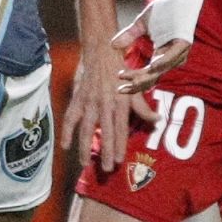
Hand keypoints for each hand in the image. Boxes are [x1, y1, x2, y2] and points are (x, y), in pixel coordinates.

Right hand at [64, 45, 158, 173]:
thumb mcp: (136, 89)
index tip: (118, 160)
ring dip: (84, 146)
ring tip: (84, 162)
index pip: (120, 128)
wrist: (101, 53)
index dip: (119, 145)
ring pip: (86, 128)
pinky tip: (65, 145)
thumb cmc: (121, 73)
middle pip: (104, 132)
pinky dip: (66, 131)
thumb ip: (143, 107)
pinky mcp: (77, 99)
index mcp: (120, 103)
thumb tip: (157, 121)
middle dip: (104, 151)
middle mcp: (104, 104)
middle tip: (105, 168)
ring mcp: (89, 102)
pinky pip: (70, 117)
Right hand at [112, 0, 192, 95]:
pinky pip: (173, 55)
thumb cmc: (164, 9)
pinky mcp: (184, 41)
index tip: (119, 89)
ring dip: (144, 75)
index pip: (148, 77)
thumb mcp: (141, 24)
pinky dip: (163, 61)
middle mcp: (172, 58)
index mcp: (163, 56)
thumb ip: (129, 35)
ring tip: (128, 78)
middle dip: (136, 84)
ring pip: (161, 69)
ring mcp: (179, 51)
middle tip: (121, 88)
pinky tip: (152, 66)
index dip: (134, 84)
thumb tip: (112, 46)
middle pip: (154, 78)